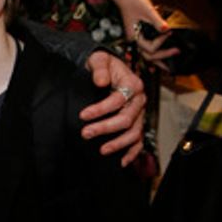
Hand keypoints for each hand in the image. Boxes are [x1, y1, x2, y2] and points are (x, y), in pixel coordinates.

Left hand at [79, 50, 144, 165]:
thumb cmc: (102, 65)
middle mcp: (139, 100)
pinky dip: (132, 152)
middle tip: (85, 133)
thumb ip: (99, 68)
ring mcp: (139, 113)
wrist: (108, 69)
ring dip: (118, 143)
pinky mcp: (137, 123)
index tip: (82, 115)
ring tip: (101, 150)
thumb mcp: (98, 59)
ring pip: (134, 132)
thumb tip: (101, 81)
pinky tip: (121, 162)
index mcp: (132, 84)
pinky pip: (139, 140)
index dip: (100, 109)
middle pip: (126, 119)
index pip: (118, 100)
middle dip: (105, 128)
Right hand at [115, 0, 179, 71]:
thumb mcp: (148, 10)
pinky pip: (146, 47)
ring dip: (159, 59)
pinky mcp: (137, 34)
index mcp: (134, 36)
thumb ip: (157, 22)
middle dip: (163, 57)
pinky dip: (155, 52)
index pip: (150, 47)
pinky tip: (162, 52)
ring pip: (147, 55)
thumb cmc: (133, 1)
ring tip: (170, 63)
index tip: (168, 31)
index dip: (161, 41)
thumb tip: (167, 30)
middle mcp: (134, 40)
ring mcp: (135, 38)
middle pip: (148, 56)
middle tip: (176, 52)